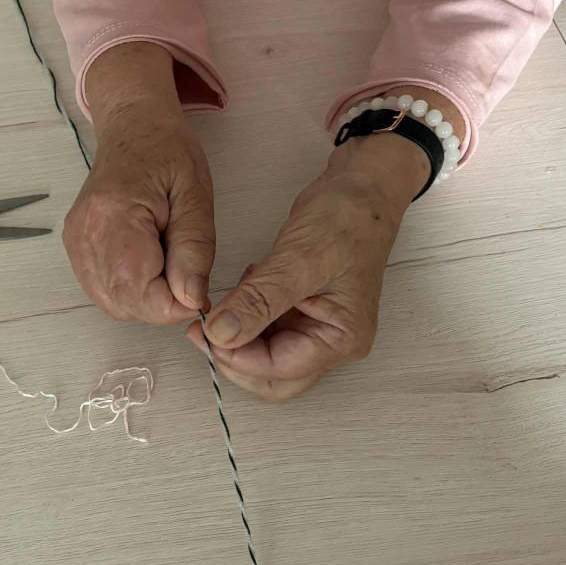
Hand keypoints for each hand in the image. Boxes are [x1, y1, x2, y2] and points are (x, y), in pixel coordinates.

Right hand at [64, 43, 214, 323]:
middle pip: (126, 305)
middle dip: (163, 301)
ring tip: (165, 258)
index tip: (197, 285)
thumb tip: (191, 301)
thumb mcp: (195, 197)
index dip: (176, 304)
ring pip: (115, 304)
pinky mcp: (75, 247)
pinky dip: (131, 289)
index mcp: (115, 218)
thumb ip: (194, 251)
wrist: (132, 126)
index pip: (142, 296)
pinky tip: (147, 261)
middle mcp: (85, 236)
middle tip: (184, 266)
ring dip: (147, 297)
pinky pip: (104, 291)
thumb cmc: (167, 152)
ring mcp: (76, 243)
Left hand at [186, 129, 429, 399]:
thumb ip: (258, 302)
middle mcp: (332, 343)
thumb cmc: (345, 219)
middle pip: (273, 376)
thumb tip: (220, 336)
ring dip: (238, 336)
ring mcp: (318, 329)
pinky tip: (245, 286)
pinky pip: (267, 330)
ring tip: (225, 300)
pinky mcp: (303, 312)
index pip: (279, 371)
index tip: (205, 332)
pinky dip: (247, 315)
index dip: (237, 358)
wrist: (362, 187)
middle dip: (235, 357)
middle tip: (203, 327)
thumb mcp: (297, 260)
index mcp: (341, 339)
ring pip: (265, 355)